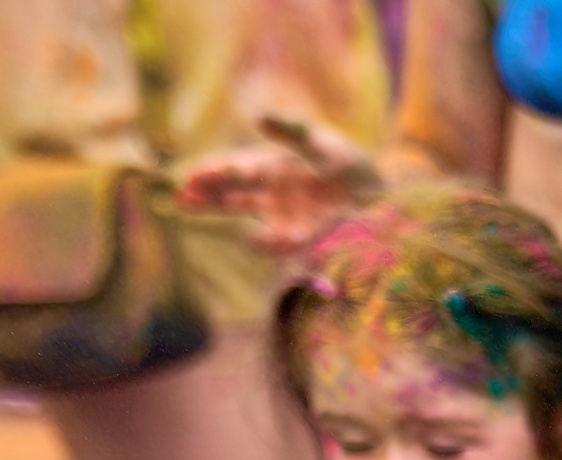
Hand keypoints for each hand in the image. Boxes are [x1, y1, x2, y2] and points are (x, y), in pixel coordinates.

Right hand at [178, 113, 382, 253]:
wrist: (378, 191)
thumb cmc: (344, 161)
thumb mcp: (317, 141)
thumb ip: (289, 131)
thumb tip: (258, 116)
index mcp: (270, 167)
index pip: (234, 169)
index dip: (212, 173)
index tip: (192, 176)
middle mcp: (272, 193)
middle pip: (233, 194)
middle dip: (209, 196)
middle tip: (183, 198)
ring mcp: (286, 215)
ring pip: (252, 218)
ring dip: (232, 217)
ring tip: (211, 217)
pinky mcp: (308, 233)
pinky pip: (286, 238)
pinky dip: (273, 241)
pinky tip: (255, 240)